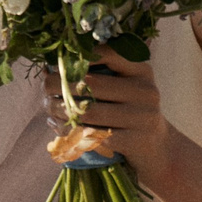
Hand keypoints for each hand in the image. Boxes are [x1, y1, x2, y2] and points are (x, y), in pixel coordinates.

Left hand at [44, 50, 176, 183]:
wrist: (156, 147)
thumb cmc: (129, 111)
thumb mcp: (126, 86)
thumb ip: (101, 73)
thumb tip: (53, 65)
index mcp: (142, 70)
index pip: (109, 53)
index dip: (80, 56)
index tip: (59, 62)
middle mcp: (145, 90)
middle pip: (92, 83)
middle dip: (61, 84)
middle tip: (45, 87)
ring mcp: (143, 117)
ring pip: (90, 112)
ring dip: (61, 111)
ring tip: (49, 109)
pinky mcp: (135, 141)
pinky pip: (94, 136)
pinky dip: (71, 133)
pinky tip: (59, 129)